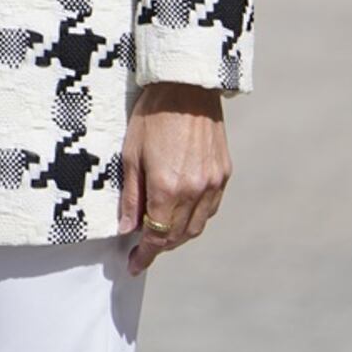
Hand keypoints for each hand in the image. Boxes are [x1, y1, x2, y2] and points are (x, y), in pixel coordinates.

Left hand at [118, 82, 231, 275]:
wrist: (187, 85)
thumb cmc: (152, 115)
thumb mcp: (131, 154)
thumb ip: (131, 196)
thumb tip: (127, 229)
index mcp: (167, 189)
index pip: (156, 237)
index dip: (144, 255)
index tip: (134, 266)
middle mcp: (194, 191)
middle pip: (178, 237)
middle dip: (160, 247)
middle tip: (143, 249)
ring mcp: (213, 183)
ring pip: (197, 227)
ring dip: (179, 236)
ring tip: (161, 233)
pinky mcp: (224, 173)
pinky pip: (210, 208)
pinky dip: (196, 218)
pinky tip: (183, 212)